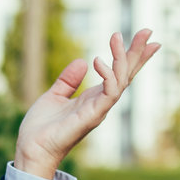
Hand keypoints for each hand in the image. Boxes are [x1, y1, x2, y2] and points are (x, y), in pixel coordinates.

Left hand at [13, 29, 161, 179]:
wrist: (31, 148)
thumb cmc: (42, 128)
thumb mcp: (54, 96)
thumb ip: (68, 80)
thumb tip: (82, 61)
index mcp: (93, 98)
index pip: (119, 74)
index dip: (132, 57)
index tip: (145, 39)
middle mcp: (101, 104)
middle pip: (126, 75)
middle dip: (137, 53)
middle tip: (147, 30)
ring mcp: (98, 110)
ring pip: (121, 81)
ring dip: (123, 58)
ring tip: (117, 36)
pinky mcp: (92, 116)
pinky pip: (108, 94)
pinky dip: (108, 76)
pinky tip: (99, 60)